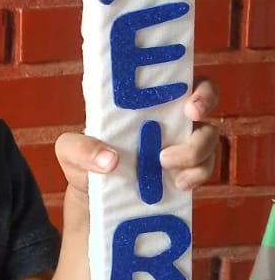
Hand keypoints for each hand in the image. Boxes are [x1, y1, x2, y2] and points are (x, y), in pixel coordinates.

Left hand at [54, 75, 219, 196]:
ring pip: (209, 139)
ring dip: (195, 152)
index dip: (196, 85)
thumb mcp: (70, 151)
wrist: (95, 198)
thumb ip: (80, 150)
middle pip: (205, 102)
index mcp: (145, 102)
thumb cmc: (86, 160)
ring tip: (165, 165)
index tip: (191, 104)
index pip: (179, 80)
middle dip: (205, 107)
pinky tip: (179, 184)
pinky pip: (204, 170)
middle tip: (189, 119)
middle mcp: (170, 118)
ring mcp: (183, 145)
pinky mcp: (187, 171)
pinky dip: (196, 176)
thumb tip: (110, 160)